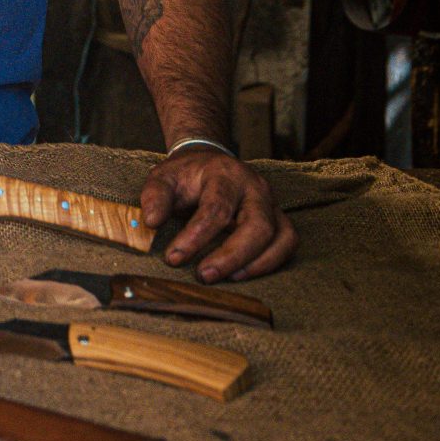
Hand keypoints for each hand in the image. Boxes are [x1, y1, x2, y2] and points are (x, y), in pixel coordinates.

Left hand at [139, 148, 294, 281]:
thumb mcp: (163, 177)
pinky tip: (241, 274)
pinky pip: (287, 243)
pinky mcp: (279, 218)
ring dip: (256, 264)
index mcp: (225, 173)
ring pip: (281, 237)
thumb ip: (155, 196)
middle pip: (257, 225)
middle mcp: (255, 187)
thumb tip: (152, 221)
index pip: (216, 208)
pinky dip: (270, 262)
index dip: (196, 236)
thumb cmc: (186, 175)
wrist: (208, 161)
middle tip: (203, 276)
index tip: (173, 258)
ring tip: (227, 279)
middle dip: (231, 255)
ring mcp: (271, 203)